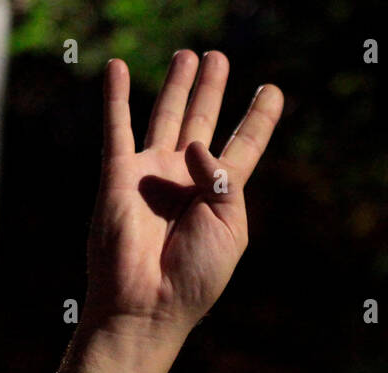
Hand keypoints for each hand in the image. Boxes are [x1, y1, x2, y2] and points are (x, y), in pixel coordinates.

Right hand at [82, 51, 283, 355]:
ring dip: (177, 85)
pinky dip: (115, 96)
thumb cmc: (195, 276)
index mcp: (220, 195)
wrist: (148, 302)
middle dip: (212, 89)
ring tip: (189, 55)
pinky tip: (116, 67)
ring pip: (167, 116)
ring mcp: (152, 174)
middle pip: (203, 121)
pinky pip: (116, 127)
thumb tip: (197, 145)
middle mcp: (186, 179)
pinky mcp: (119, 174)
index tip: (272, 90)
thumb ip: (225, 180)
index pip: (244, 145)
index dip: (259, 118)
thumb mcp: (231, 229)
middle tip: (219, 57)